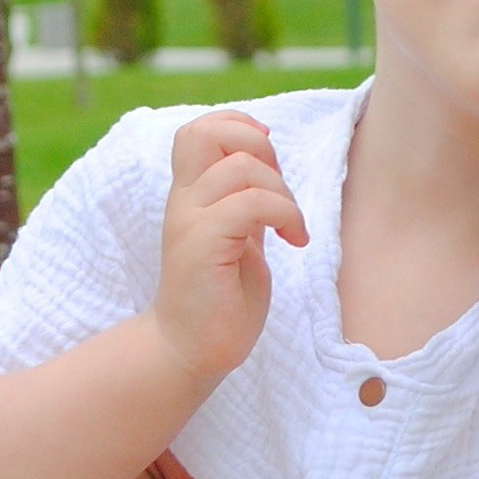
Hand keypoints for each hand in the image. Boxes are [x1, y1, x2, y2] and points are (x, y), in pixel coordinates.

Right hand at [153, 110, 305, 387]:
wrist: (190, 352)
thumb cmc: (220, 299)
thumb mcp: (237, 237)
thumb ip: (244, 201)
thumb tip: (267, 165)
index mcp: (191, 196)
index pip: (199, 131)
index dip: (237, 127)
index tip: (269, 160)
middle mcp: (184, 201)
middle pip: (208, 132)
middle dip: (259, 146)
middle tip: (279, 189)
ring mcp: (189, 222)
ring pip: (241, 167)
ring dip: (282, 191)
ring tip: (291, 226)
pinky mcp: (202, 246)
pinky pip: (250, 204)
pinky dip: (285, 214)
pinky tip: (294, 240)